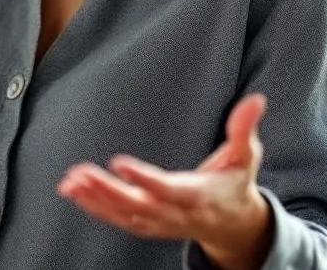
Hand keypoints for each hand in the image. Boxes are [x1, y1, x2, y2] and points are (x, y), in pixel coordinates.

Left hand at [57, 94, 274, 269]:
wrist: (233, 224)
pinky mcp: (149, 225)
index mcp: (199, 195)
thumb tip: (256, 100)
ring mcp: (161, 223)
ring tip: (70, 182)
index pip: (168, 189)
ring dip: (95, 200)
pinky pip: (118, 220)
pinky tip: (73, 192)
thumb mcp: (246, 156)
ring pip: (124, 215)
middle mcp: (176, 214)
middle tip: (81, 173)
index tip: (118, 163)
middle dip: (108, 191)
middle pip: (139, 205)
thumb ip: (244, 128)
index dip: (144, 178)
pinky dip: (95, 208)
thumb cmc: (236, 182)